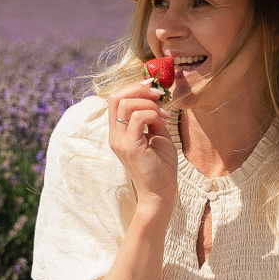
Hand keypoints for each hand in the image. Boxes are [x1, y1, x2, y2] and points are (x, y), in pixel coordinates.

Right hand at [106, 81, 176, 210]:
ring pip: (125, 105)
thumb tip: (155, 101)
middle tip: (158, 94)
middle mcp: (115, 136)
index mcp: (119, 132)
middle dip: (138, 89)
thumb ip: (152, 117)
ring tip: (163, 114)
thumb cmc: (161, 166)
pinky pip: (136, 118)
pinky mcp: (130, 146)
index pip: (115, 100)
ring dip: (148, 103)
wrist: (161, 192)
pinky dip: (151, 114)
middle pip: (115, 98)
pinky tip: (162, 122)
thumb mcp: (157, 135)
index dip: (133, 88)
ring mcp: (120, 141)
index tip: (153, 87)